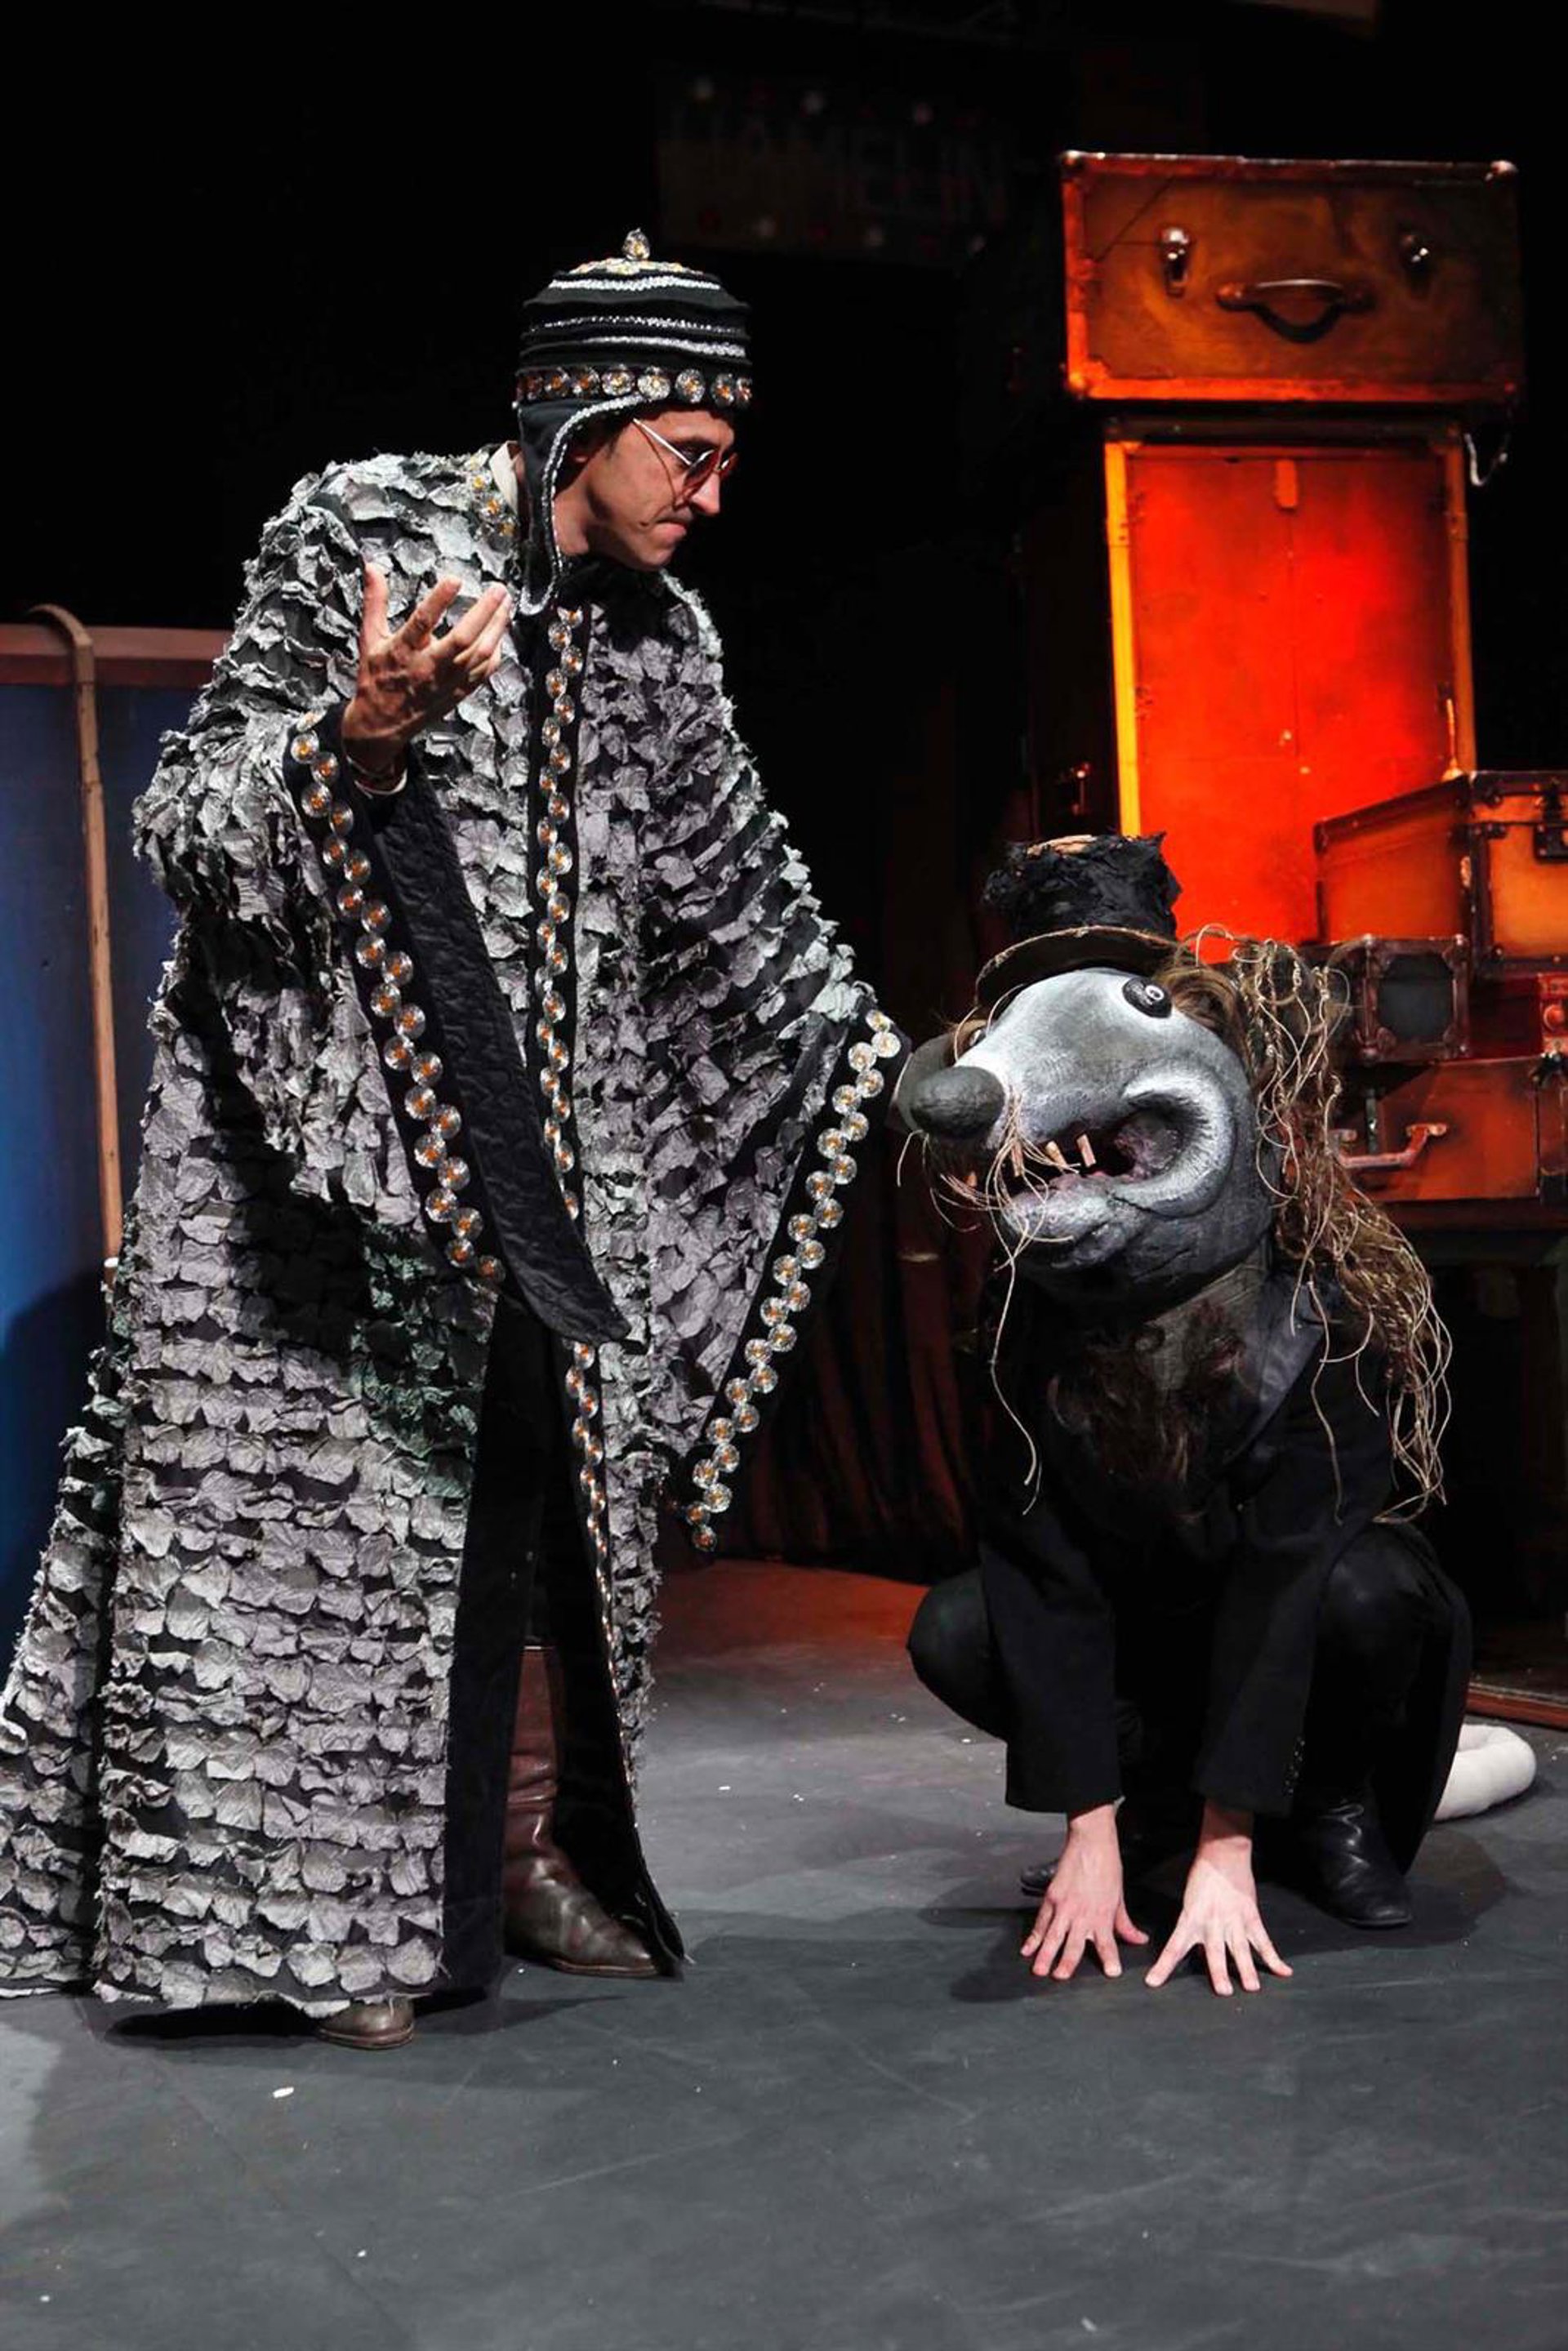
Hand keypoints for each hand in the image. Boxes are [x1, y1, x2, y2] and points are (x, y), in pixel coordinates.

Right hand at [342, 564, 511, 771]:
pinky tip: (499, 636)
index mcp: (402, 651)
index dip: (439, 600)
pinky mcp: (458, 693)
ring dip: (496, 629)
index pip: (422, 622)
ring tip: (505, 606)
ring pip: (479, 654)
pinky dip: (495, 653)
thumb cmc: (376, 678)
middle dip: (484, 612)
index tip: (455, 579)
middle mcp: (427, 667)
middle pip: (462, 639)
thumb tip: (373, 567)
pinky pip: (484, 672)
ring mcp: (446, 682)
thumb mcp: (369, 638)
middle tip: (498, 590)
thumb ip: (375, 601)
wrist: (381, 724)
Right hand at [1021, 1804, 1149, 1980]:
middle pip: (1073, 1943)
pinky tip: (1027, 1948)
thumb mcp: (1120, 1898)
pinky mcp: (1051, 1897)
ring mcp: (1064, 1906)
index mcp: (1102, 1915)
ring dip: (1045, 1953)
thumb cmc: (1107, 1868)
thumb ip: (1125, 1924)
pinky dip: (1033, 1936)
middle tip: (1059, 1977)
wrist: (1091, 1843)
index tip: (1112, 1972)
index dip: (1109, 1958)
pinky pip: (1040, 1921)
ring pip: (1053, 1935)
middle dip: (1066, 1962)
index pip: (1107, 1942)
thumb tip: (1139, 1939)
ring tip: (1039, 1970)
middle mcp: (1082, 1914)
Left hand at [1145, 1804, 1292, 1996]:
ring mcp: (1233, 1922)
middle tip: (1223, 1992)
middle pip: (1215, 1952)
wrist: (1222, 1856)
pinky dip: (1274, 1958)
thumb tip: (1201, 1955)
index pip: (1173, 1948)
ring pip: (1241, 1949)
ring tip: (1252, 1987)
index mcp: (1190, 1921)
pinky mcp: (1251, 1918)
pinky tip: (1284, 1972)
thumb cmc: (1202, 1880)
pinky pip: (1263, 1941)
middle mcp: (1212, 1924)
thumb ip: (1195, 1932)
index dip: (1163, 1967)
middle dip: (1219, 1972)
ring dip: (1247, 1969)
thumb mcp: (1190, 1906)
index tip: (1153, 1982)